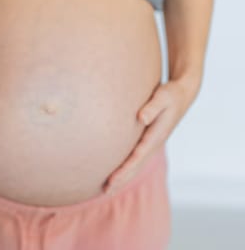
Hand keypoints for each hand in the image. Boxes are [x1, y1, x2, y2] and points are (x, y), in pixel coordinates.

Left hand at [102, 77, 199, 194]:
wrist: (182, 95)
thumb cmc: (170, 95)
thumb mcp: (163, 97)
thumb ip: (152, 107)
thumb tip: (141, 117)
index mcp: (156, 136)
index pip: (136, 157)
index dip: (124, 170)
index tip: (112, 180)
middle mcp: (154, 144)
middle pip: (135, 166)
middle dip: (121, 180)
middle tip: (105, 192)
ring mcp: (152, 144)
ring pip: (136, 165)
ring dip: (123, 177)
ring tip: (107, 189)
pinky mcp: (149, 141)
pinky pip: (136, 158)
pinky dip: (127, 168)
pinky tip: (116, 173)